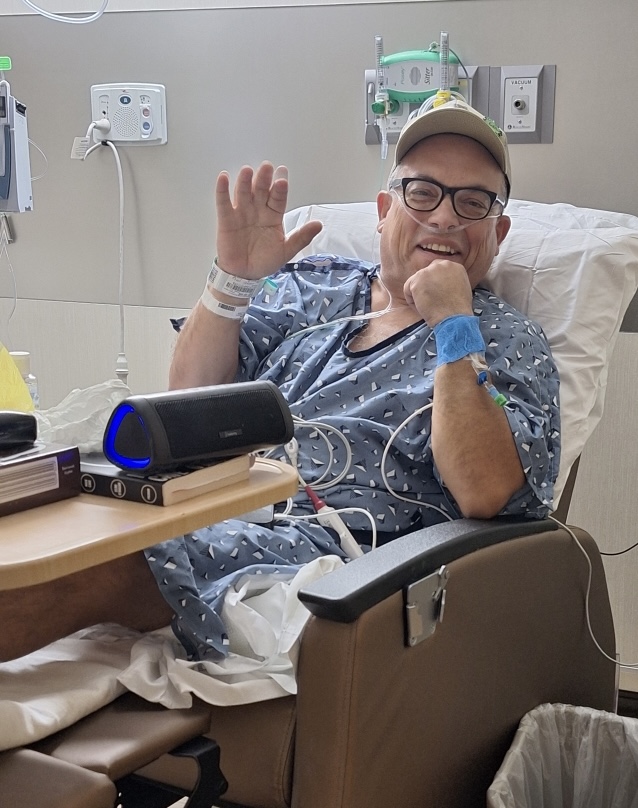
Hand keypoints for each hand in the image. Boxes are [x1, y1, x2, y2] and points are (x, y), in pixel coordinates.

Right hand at [214, 162, 322, 278]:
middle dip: (264, 179)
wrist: (245, 275)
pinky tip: (224, 178)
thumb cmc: (265, 261)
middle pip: (261, 191)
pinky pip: (224, 203)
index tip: (282, 178)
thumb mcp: (286, 250)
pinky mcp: (227, 219)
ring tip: (248, 171)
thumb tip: (319, 225)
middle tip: (267, 167)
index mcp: (273, 215)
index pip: (278, 198)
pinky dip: (222, 190)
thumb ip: (301, 237)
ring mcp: (242, 213)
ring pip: (243, 193)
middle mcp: (258, 210)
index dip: (280, 188)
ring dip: (245, 182)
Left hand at [403, 259, 473, 326]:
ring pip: (416, 282)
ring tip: (429, 307)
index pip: (437, 269)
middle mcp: (442, 265)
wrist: (454, 319)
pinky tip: (422, 308)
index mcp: (454, 266)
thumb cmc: (458, 310)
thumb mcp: (460, 288)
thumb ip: (449, 280)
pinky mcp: (417, 280)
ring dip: (419, 295)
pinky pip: (407, 289)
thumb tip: (438, 281)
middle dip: (425, 287)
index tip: (436, 294)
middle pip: (425, 274)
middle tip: (432, 301)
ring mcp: (429, 271)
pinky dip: (412, 301)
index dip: (434, 283)